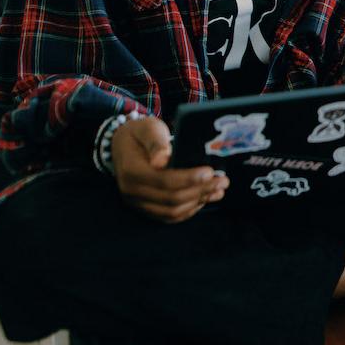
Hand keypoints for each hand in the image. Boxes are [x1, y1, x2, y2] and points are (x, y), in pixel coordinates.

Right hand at [111, 116, 227, 222]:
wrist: (121, 144)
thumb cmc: (139, 133)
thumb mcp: (147, 128)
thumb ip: (156, 143)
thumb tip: (163, 160)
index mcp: (132, 171)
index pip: (164, 181)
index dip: (189, 178)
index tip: (210, 171)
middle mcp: (132, 192)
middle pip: (171, 199)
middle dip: (200, 191)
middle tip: (222, 181)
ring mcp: (138, 203)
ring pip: (171, 211)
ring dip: (198, 202)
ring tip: (218, 190)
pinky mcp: (145, 208)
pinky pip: (168, 216)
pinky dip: (188, 210)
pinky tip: (204, 199)